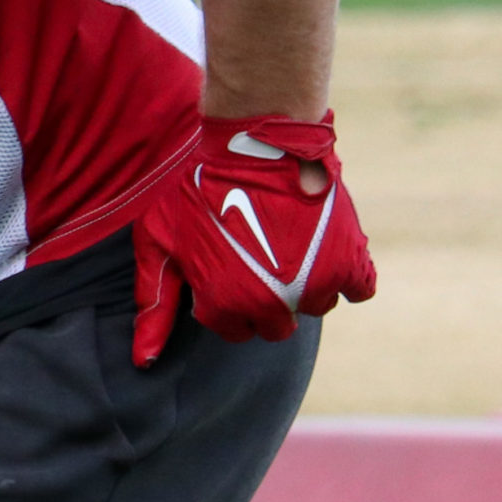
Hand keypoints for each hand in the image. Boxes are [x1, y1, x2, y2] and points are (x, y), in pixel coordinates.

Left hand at [130, 112, 375, 363]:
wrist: (255, 139)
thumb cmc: (199, 186)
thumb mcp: (160, 242)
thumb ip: (154, 304)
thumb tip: (144, 362)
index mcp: (226, 305)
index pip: (234, 329)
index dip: (228, 295)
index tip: (228, 262)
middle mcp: (272, 305)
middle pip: (275, 325)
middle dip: (266, 296)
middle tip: (259, 250)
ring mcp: (314, 284)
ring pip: (314, 306)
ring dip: (305, 282)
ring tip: (287, 238)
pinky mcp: (350, 261)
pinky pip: (358, 290)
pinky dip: (346, 272)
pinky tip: (324, 243)